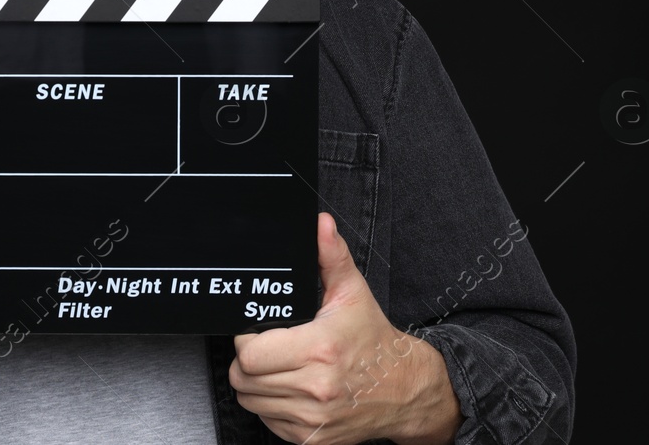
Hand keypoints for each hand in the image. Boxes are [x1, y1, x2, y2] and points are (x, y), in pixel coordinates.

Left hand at [229, 213, 461, 444]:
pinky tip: (290, 388)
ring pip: (250, 401)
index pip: (249, 354)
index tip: (261, 330)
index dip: (247, 338)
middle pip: (243, 378)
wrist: (406, 389)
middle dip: (247, 360)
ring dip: (256, 384)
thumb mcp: (352, 293)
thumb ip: (331, 255)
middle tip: (267, 347)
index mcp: (320, 349)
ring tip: (279, 366)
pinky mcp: (312, 439)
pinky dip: (270, 406)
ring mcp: (313, 419)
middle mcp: (316, 389)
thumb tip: (319, 225)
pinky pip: (267, 421)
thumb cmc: (374, 341)